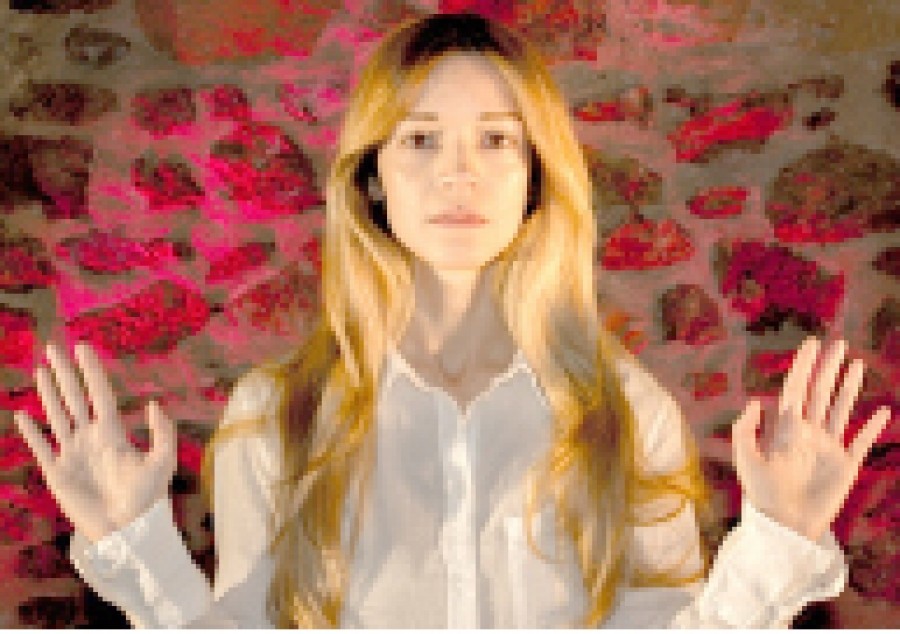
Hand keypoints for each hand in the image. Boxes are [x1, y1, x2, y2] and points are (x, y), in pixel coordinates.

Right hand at [13, 341, 176, 542]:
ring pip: (56, 416)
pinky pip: (41, 447)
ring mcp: (73, 454)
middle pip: (74, 398)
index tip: (83, 347)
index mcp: (113, 433)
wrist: (127, 529)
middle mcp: (91, 438)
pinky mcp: (58, 473)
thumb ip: (162, 432)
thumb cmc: (148, 497)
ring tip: (40, 370)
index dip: (91, 371)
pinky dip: (31, 432)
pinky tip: (22, 415)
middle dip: (64, 373)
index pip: (99, 394)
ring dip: (48, 394)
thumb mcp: (162, 462)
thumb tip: (153, 403)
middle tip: (53, 346)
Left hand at [732, 336, 892, 541]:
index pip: (795, 390)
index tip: (810, 344)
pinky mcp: (845, 466)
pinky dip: (873, 427)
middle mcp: (808, 433)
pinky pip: (862, 442)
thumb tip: (755, 401)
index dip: (803, 367)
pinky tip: (883, 411)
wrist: (785, 525)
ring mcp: (828, 448)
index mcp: (785, 429)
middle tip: (838, 343)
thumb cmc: (762, 494)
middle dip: (828, 368)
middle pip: (820, 393)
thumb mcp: (746, 460)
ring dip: (848, 388)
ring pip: (841, 410)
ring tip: (856, 364)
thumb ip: (745, 431)